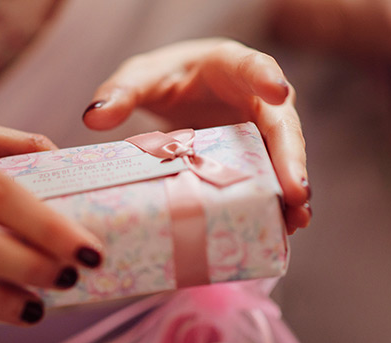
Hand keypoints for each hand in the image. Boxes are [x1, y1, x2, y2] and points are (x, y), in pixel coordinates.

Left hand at [82, 39, 309, 233]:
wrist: (177, 90)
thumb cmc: (165, 78)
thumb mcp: (141, 78)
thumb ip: (121, 92)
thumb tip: (93, 118)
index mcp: (231, 67)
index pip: (253, 66)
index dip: (267, 79)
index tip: (278, 92)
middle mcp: (255, 98)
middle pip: (280, 125)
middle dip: (290, 158)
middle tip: (297, 192)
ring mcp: (258, 130)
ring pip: (281, 157)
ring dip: (289, 190)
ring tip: (294, 221)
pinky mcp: (252, 156)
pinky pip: (267, 177)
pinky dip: (272, 201)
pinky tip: (278, 228)